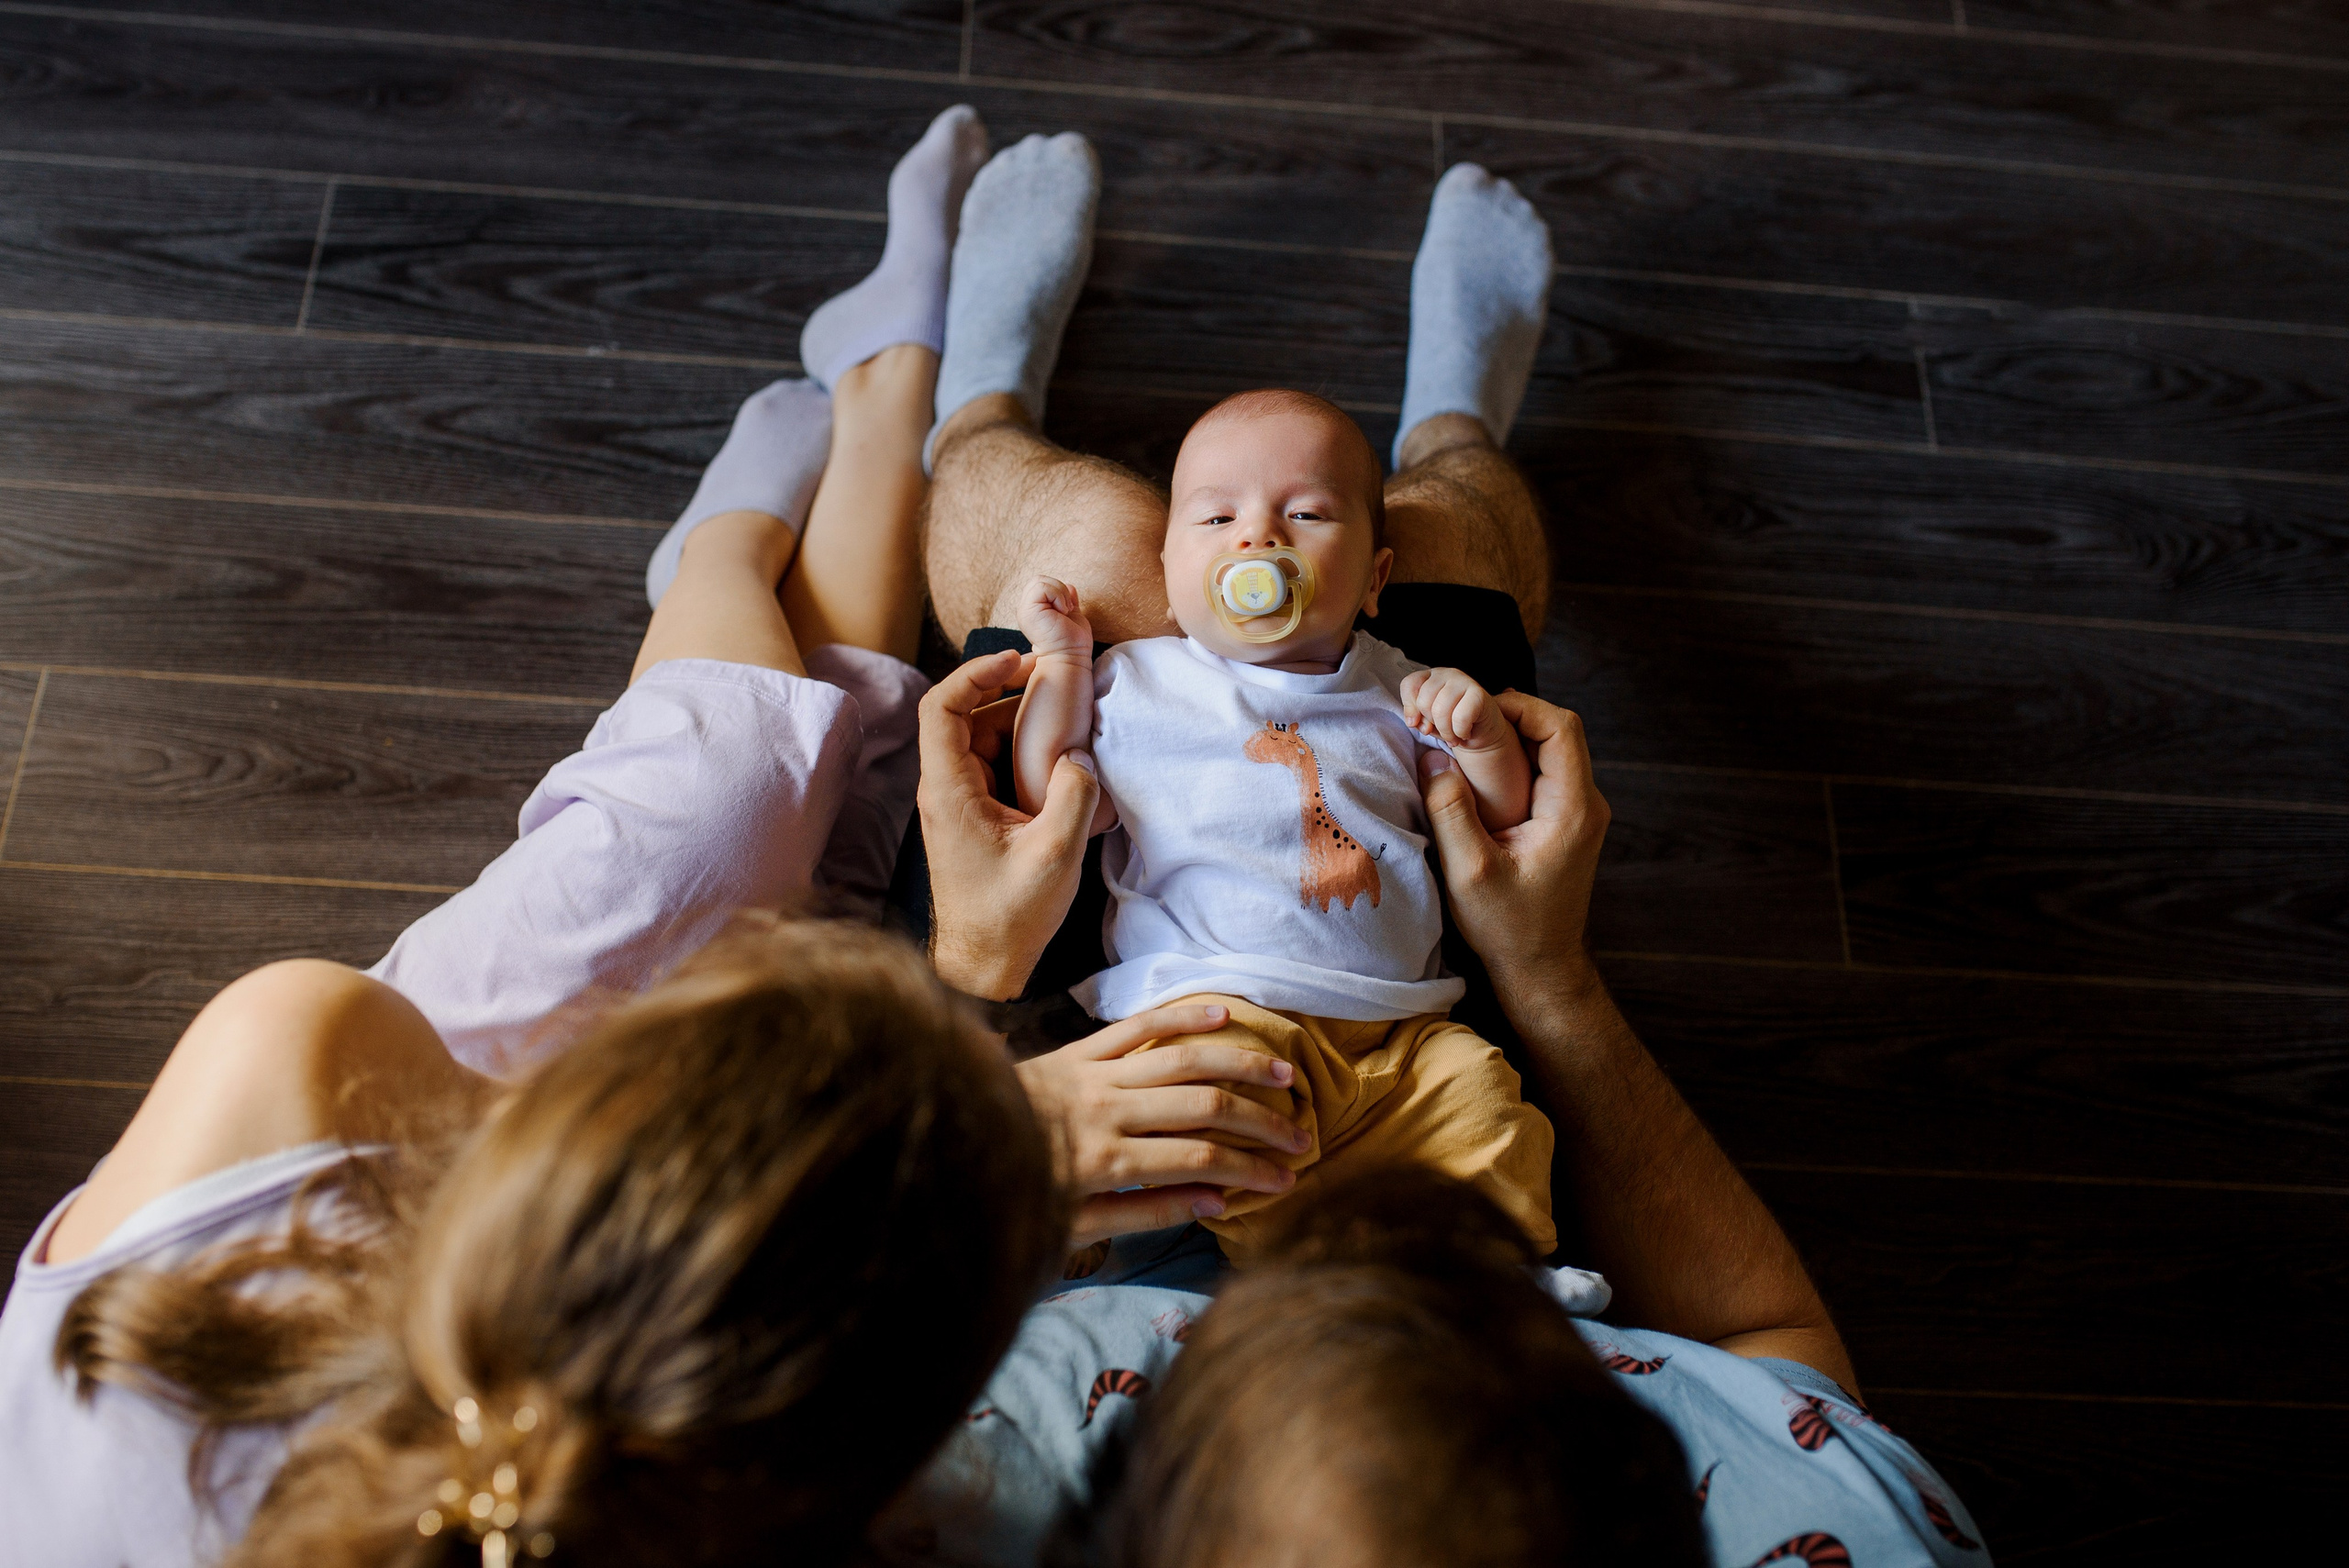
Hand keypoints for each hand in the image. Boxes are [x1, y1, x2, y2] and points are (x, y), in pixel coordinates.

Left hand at [919, 649, 1099, 1000]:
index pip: (941, 707)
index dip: (975, 672)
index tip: (1018, 660)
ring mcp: (957, 804)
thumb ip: (1073, 798)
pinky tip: (1060, 763)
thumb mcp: (1055, 857)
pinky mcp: (974, 819)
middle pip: (966, 716)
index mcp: (949, 791)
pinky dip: (1023, 754)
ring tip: (1068, 722)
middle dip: (1010, 693)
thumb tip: (1080, 757)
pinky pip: (993, 767)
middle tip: (1060, 686)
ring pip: (983, 740)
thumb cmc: (1009, 918)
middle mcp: (944, 791)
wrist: (983, 967)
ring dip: (1021, 725)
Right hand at [1017, 575, 1094, 659]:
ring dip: (1059, 592)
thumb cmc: (1073, 642)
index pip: (1041, 584)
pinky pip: (1042, 587)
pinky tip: (1062, 612)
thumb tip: (1070, 586)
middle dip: (1058, 589)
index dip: (1057, 591)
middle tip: (1067, 609)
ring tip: (1064, 611)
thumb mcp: (1071, 614)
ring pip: (1039, 581)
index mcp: (1033, 610)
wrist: (1070, 658)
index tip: (1068, 610)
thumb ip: (1067, 600)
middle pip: (1038, 579)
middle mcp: (1025, 610)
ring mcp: (1025, 611)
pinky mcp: (1028, 612)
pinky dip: (1058, 595)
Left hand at [1017, 1002, 1306, 1247]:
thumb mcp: (1071, 1225)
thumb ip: (1144, 1212)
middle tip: (1301, 1137)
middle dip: (1260, 1122)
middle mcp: (1104, 1110)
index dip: (1250, 1171)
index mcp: (1104, 1161)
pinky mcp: (1079, 1048)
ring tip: (1283, 1074)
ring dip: (1239, 1064)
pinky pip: (1137, 1025)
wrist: (952, 1137)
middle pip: (1203, 1107)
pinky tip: (1224, 1012)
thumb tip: (1215, 1201)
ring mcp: (1093, 1072)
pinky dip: (1182, 1016)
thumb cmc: (1013, 1193)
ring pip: (1182, 1058)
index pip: (1199, 1162)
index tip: (1286, 1181)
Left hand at [1400, 666, 1509, 754]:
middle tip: (1442, 730)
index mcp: (1429, 677)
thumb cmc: (1451, 724)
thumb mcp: (1428, 722)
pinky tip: (1465, 733)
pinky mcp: (1478, 693)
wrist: (1481, 732)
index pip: (1409, 684)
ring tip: (1453, 736)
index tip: (1416, 724)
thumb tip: (1414, 722)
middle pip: (1424, 700)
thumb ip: (1417, 719)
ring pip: (1440, 709)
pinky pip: (1460, 717)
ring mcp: (1462, 680)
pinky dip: (1460, 732)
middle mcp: (1444, 674)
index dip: (1409, 708)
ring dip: (1446, 732)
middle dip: (1431, 723)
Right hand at [1417, 691, 1609, 1013]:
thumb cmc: (1509, 928)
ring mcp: (1578, 811)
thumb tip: (1431, 756)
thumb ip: (1450, 811)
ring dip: (1507, 736)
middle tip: (1460, 720)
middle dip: (1508, 715)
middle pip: (1556, 730)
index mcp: (1572, 810)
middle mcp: (1585, 804)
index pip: (1561, 728)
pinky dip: (1511, 759)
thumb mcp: (1469, 873)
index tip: (1471, 709)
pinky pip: (1543, 770)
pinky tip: (1474, 769)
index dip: (1517, 705)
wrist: (1541, 967)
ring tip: (1461, 740)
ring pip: (1549, 747)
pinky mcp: (1565, 820)